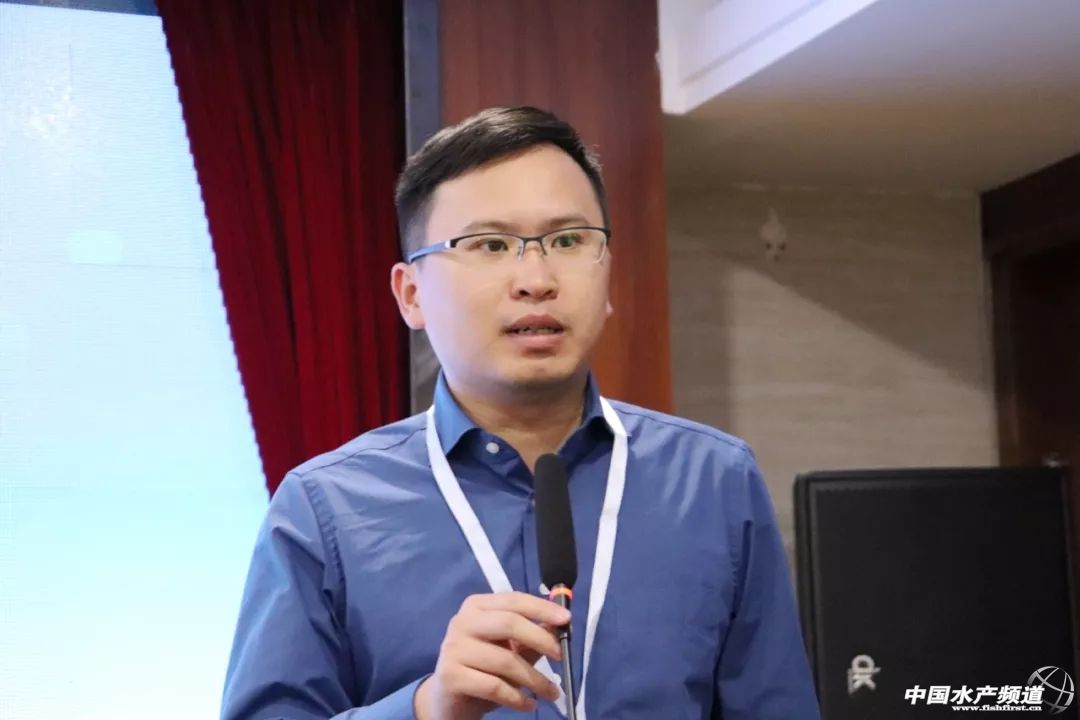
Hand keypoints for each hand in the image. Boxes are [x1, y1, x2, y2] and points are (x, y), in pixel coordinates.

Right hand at [413, 592, 570, 719]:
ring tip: (551, 692)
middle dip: (541, 639)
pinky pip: (494, 686)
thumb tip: (560, 625)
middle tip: (561, 656)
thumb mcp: (510, 649)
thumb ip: (532, 635)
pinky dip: (517, 698)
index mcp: (476, 606)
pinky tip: (529, 705)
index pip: (513, 600)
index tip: (566, 619)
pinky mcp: (451, 676)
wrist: (448, 701)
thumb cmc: (483, 669)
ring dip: (535, 679)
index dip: (541, 608)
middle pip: (508, 623)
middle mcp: (462, 622)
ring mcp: (454, 648)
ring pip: (505, 660)